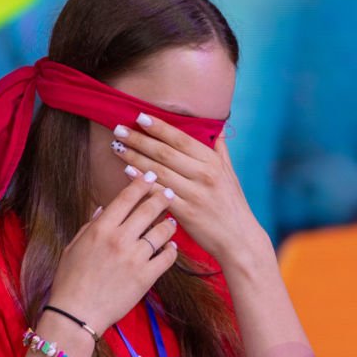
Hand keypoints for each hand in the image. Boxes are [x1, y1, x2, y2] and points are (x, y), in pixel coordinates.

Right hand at [49, 178, 178, 333]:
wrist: (76, 314)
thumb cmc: (70, 280)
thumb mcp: (74, 247)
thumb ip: (91, 226)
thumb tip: (104, 209)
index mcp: (101, 229)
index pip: (126, 198)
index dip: (141, 184)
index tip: (150, 177)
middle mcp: (119, 239)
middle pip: (148, 210)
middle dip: (161, 197)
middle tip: (168, 192)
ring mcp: (135, 258)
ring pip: (161, 231)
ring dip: (169, 224)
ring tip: (171, 222)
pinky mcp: (146, 277)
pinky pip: (167, 257)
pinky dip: (172, 250)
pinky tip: (171, 247)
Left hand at [113, 117, 268, 267]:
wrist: (240, 239)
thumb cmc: (233, 205)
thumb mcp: (231, 174)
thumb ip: (220, 150)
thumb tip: (217, 129)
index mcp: (213, 162)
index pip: (181, 138)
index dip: (159, 127)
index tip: (140, 117)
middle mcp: (204, 175)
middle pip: (164, 152)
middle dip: (139, 139)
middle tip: (119, 129)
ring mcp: (195, 194)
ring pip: (158, 171)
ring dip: (135, 157)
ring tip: (117, 148)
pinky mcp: (186, 213)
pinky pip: (159, 193)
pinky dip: (142, 182)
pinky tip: (127, 172)